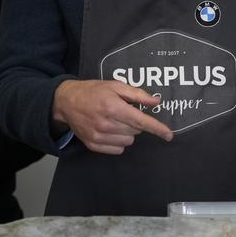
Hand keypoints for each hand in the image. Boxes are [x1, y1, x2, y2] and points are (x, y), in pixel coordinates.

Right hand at [52, 79, 172, 154]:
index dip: (157, 128)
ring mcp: (99, 136)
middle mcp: (106, 124)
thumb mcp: (115, 86)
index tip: (168, 135)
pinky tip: (110, 131)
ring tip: (115, 121)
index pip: (141, 121)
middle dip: (135, 123)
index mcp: (113, 107)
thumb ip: (137, 94)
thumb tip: (156, 102)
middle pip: (136, 131)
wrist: (67, 102)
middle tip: (123, 112)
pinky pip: (118, 150)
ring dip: (127, 133)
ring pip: (128, 142)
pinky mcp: (93, 145)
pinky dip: (118, 142)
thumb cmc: (93, 91)